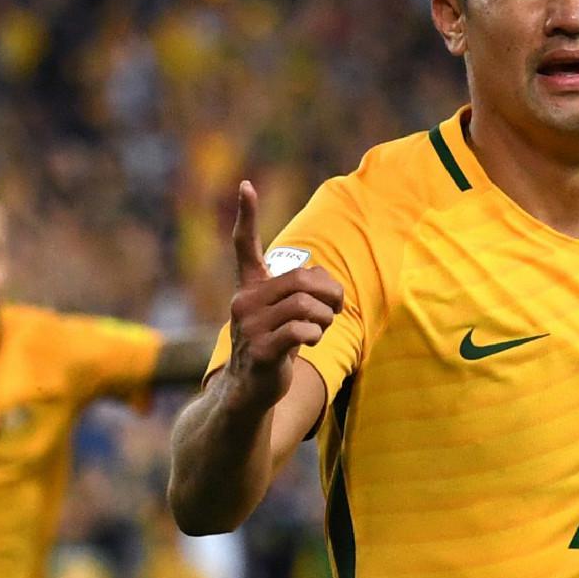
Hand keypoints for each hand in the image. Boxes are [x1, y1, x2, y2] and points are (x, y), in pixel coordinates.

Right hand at [222, 182, 343, 413]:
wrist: (248, 392)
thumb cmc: (273, 348)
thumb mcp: (283, 315)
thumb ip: (300, 293)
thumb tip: (327, 284)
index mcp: (249, 289)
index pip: (245, 246)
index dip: (247, 215)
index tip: (245, 185)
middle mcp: (244, 302)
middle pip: (301, 279)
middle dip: (328, 293)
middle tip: (334, 308)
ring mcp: (249, 327)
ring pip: (305, 304)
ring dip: (324, 318)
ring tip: (320, 329)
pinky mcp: (259, 351)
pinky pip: (301, 330)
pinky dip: (315, 334)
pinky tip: (310, 342)